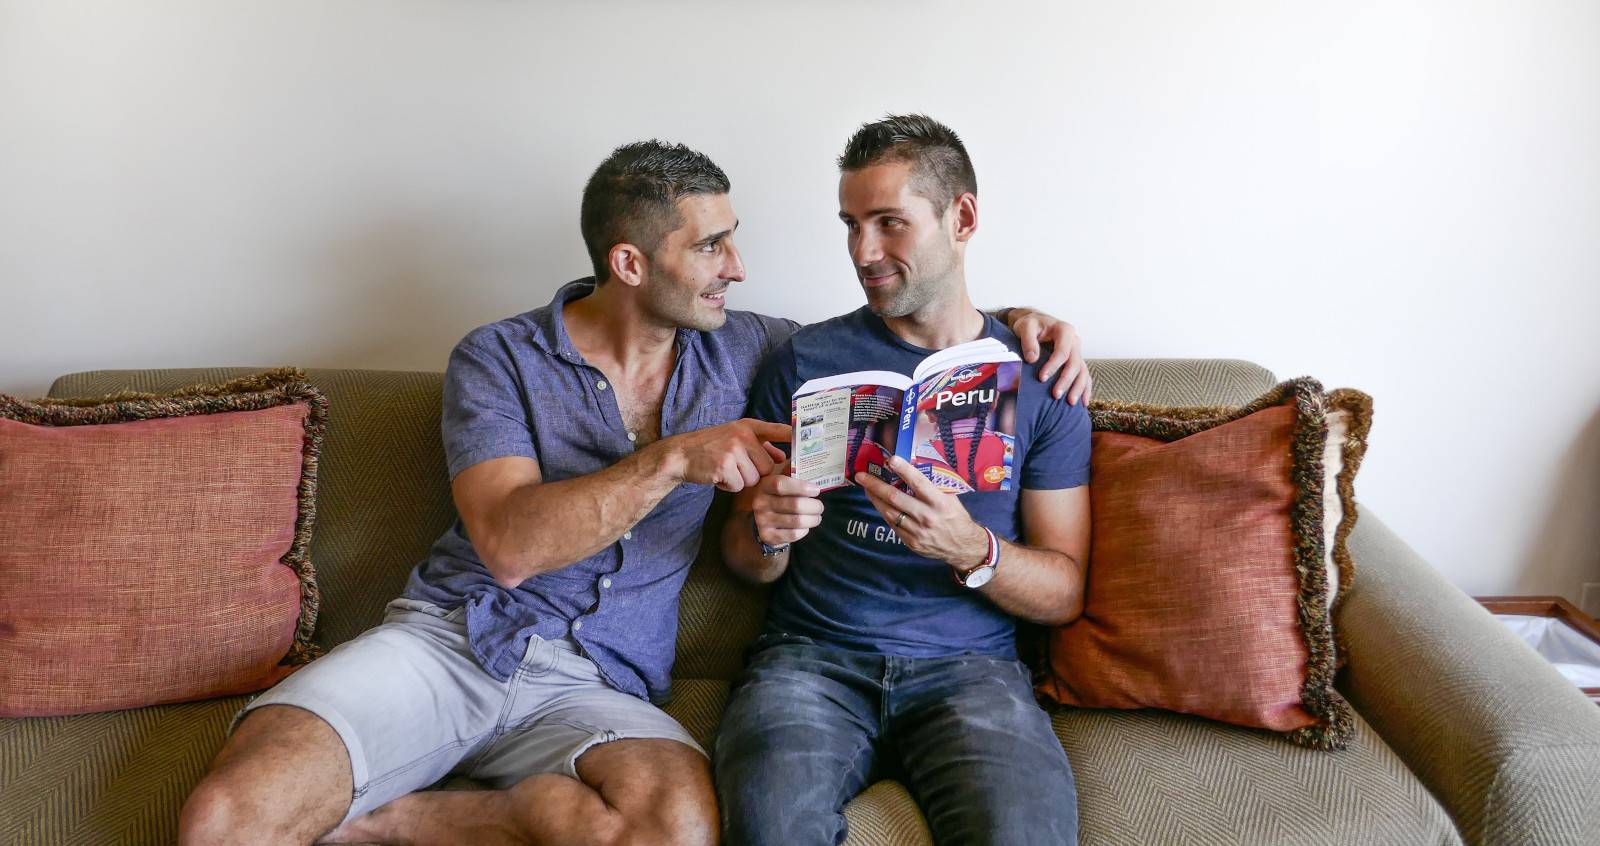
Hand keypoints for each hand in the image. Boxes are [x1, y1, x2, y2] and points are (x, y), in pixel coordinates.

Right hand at [663, 418, 789, 492]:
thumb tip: (782, 457)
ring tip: (725, 470)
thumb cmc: (711, 447)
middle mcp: (743, 435)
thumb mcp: (735, 439)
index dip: (795, 435)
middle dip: (755, 473)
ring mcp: (733, 450)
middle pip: (768, 467)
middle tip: (736, 467)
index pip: (779, 430)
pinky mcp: (724, 466)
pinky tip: (718, 476)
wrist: (681, 455)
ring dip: (741, 481)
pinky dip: (729, 486)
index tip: (809, 440)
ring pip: (754, 479)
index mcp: (748, 427)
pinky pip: (739, 485)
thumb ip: (760, 446)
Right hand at [751, 463, 822, 545]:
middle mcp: (760, 502)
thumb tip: (805, 453)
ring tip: (817, 516)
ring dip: (813, 519)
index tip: (816, 490)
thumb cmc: (778, 496)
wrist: (762, 521)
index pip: (781, 485)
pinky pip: (793, 534)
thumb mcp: (780, 478)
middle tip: (820, 506)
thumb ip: (791, 468)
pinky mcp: (768, 536)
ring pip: (796, 521)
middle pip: (794, 505)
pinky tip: (806, 526)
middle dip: (814, 506)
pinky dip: (804, 530)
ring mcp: (762, 520)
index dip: (801, 487)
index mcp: (764, 485)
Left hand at [854, 456, 987, 569]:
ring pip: (889, 512)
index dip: (904, 470)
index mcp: (939, 503)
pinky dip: (884, 512)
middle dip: (875, 485)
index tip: (891, 460)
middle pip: (895, 498)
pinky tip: (878, 503)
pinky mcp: (911, 542)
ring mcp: (917, 531)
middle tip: (861, 476)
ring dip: (875, 499)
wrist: (962, 547)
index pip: (918, 483)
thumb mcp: (951, 499)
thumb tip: (913, 468)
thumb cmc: (956, 517)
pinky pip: (893, 525)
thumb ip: (933, 486)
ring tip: (866, 488)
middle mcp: (927, 517)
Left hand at [1006, 308, 1092, 403]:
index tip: (1042, 378)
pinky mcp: (1076, 361)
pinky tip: (1083, 402)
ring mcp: (1077, 352)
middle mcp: (1075, 341)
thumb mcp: (1026, 327)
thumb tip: (1032, 359)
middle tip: (1055, 395)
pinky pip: (1085, 376)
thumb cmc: (1030, 325)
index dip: (1054, 366)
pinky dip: (1085, 389)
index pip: (1063, 351)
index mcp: (1065, 331)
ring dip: (1078, 388)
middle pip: (1075, 363)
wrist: (1036, 324)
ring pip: (1083, 371)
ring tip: (1071, 403)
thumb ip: (1028, 340)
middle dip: (1066, 380)